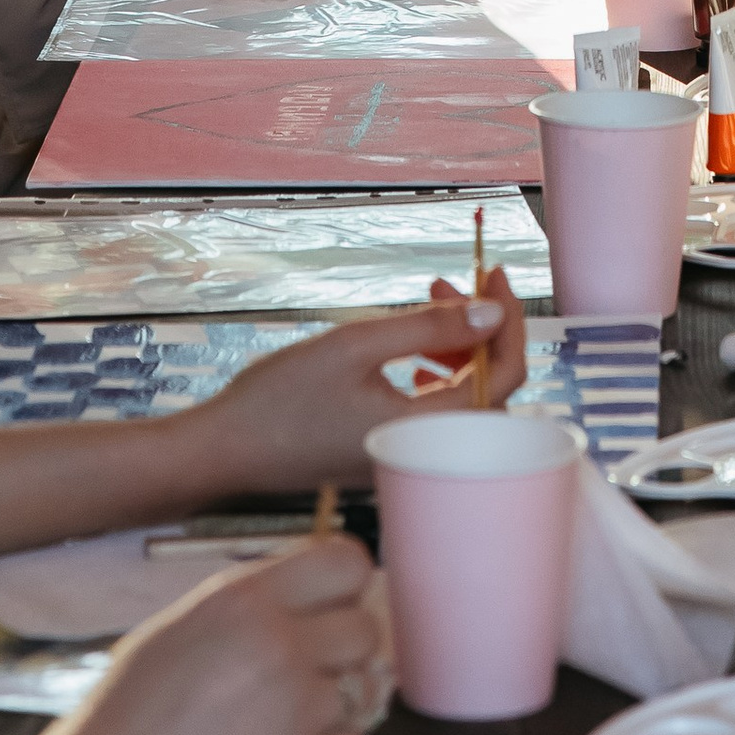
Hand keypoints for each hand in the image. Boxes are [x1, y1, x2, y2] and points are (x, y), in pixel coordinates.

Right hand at [15, 540, 391, 734]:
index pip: (347, 562)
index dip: (345, 587)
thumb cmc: (122, 721)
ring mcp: (297, 712)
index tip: (333, 605)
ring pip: (362, 690)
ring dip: (330, 706)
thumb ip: (249, 607)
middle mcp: (280, 645)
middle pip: (366, 628)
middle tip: (305, 672)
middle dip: (341, 650)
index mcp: (244, 601)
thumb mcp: (178, 629)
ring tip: (280, 723)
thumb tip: (307, 598)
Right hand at [203, 278, 530, 495]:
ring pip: (462, 400)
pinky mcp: (387, 454)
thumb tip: (491, 312)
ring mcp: (405, 458)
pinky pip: (434, 413)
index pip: (503, 378)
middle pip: (488, 388)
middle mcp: (423, 454)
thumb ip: (428, 327)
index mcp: (425, 431)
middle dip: (480, 328)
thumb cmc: (282, 397)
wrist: (226, 450)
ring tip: (429, 303)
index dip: (508, 322)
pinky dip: (436, 374)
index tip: (495, 276)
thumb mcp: (356, 345)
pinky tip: (413, 352)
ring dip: (457, 347)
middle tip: (452, 283)